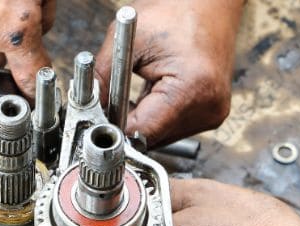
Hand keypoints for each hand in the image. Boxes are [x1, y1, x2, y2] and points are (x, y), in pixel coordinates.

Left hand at [94, 0, 243, 146]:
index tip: (96, 118)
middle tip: (109, 103)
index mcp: (192, 90)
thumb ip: (101, 79)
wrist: (212, 1)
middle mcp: (208, 108)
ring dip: (140, 121)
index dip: (113, 127)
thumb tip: (85, 110)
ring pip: (160, 136)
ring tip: (132, 93)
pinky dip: (155, 116)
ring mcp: (213, 113)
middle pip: (150, 138)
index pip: (140, 132)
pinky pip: (172, 127)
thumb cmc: (176, 9)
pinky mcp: (211, 113)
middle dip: (125, 124)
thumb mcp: (128, 39)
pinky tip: (148, 96)